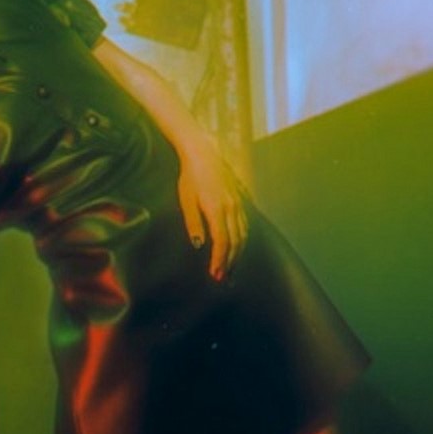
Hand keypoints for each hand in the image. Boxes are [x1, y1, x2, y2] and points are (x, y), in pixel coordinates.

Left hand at [176, 138, 247, 279]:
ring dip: (238, 255)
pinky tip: (237, 250)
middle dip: (230, 263)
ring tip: (230, 270)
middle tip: (223, 280)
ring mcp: (238, 204)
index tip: (215, 275)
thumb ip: (194, 223)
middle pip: (236, 242)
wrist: (204, 153)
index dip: (220, 260)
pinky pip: (245, 226)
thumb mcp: (187, 200)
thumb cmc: (191, 178)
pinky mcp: (240, 201)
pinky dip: (242, 241)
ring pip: (243, 235)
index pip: (223, 242)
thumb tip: (200, 245)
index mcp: (218, 209)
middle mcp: (232, 208)